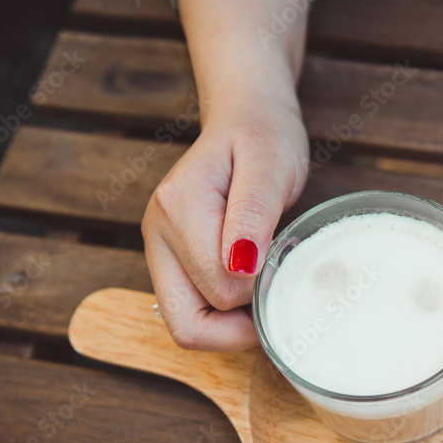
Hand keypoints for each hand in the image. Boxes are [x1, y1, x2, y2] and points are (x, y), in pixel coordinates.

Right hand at [141, 104, 308, 350]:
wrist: (247, 116)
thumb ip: (254, 214)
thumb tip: (240, 266)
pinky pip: (189, 311)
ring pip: (184, 324)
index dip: (258, 297)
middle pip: (186, 324)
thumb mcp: (271, 165)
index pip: (218, 292)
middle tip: (275, 295)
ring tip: (264, 290)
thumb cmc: (264, 136)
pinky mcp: (168, 259)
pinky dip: (221, 314)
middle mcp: (157, 233)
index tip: (286, 272)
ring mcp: (158, 249)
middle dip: (237, 326)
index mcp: (179, 209)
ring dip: (228, 325)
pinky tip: (250, 289)